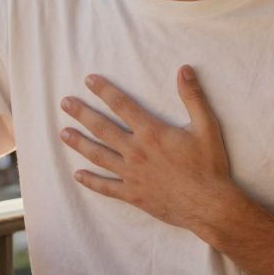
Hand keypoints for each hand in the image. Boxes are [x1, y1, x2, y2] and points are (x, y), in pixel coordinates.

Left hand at [60, 66, 237, 229]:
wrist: (210, 205)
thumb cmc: (209, 165)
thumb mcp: (206, 126)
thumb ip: (193, 97)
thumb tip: (184, 69)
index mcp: (152, 132)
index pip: (122, 105)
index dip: (104, 91)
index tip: (89, 80)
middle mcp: (136, 152)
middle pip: (102, 128)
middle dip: (82, 114)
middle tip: (65, 103)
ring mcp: (132, 175)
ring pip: (98, 156)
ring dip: (80, 143)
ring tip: (63, 133)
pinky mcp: (133, 195)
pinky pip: (107, 187)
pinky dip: (91, 181)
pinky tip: (78, 175)